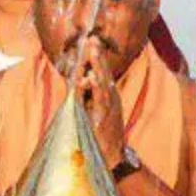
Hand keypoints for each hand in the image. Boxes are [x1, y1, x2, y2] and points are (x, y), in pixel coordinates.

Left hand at [72, 44, 128, 166]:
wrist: (112, 156)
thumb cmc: (102, 134)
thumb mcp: (97, 111)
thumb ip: (90, 95)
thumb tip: (83, 78)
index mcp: (107, 95)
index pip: (101, 72)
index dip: (97, 57)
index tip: (91, 40)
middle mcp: (110, 98)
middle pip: (104, 72)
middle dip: (98, 55)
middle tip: (92, 38)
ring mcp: (108, 106)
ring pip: (103, 81)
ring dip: (98, 64)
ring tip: (93, 49)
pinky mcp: (104, 116)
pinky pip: (100, 100)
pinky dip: (96, 87)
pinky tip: (91, 77)